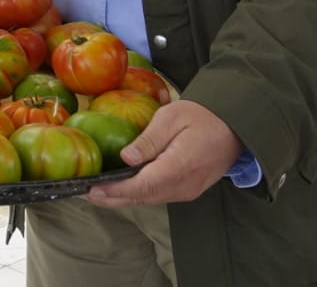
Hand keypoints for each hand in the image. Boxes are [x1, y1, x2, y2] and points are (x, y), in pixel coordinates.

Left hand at [85, 100, 242, 206]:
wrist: (233, 126)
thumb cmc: (202, 116)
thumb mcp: (172, 117)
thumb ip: (149, 139)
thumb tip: (126, 157)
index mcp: (180, 166)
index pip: (142, 186)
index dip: (115, 190)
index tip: (92, 190)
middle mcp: (183, 185)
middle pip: (142, 198)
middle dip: (111, 198)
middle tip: (83, 193)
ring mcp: (187, 190)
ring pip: (149, 199)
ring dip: (122, 198)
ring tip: (95, 192)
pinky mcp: (187, 190)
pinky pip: (157, 195)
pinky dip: (136, 194)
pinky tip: (119, 188)